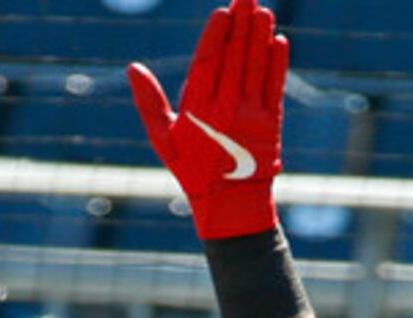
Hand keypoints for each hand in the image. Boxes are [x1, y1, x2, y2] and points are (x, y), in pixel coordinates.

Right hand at [128, 0, 285, 240]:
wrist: (231, 204)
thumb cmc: (193, 170)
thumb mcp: (163, 140)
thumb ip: (148, 103)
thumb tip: (133, 68)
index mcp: (197, 110)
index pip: (208, 63)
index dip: (216, 35)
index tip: (223, 12)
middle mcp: (225, 110)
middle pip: (235, 58)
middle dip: (242, 24)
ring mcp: (251, 116)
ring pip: (256, 68)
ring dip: (261, 37)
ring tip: (264, 11)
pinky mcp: (271, 124)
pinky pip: (274, 88)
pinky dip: (278, 64)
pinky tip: (280, 41)